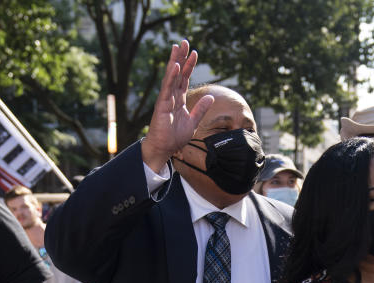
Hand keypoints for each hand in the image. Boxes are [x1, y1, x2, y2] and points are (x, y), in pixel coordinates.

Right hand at [141, 40, 214, 172]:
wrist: (164, 148)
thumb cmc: (175, 136)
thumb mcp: (193, 121)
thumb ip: (201, 109)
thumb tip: (211, 97)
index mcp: (179, 99)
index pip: (185, 78)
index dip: (189, 65)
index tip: (194, 53)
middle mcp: (172, 96)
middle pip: (178, 73)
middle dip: (181, 57)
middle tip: (184, 42)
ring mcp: (166, 99)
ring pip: (172, 77)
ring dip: (175, 61)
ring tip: (178, 47)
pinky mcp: (162, 105)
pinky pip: (167, 88)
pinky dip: (172, 77)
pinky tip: (176, 66)